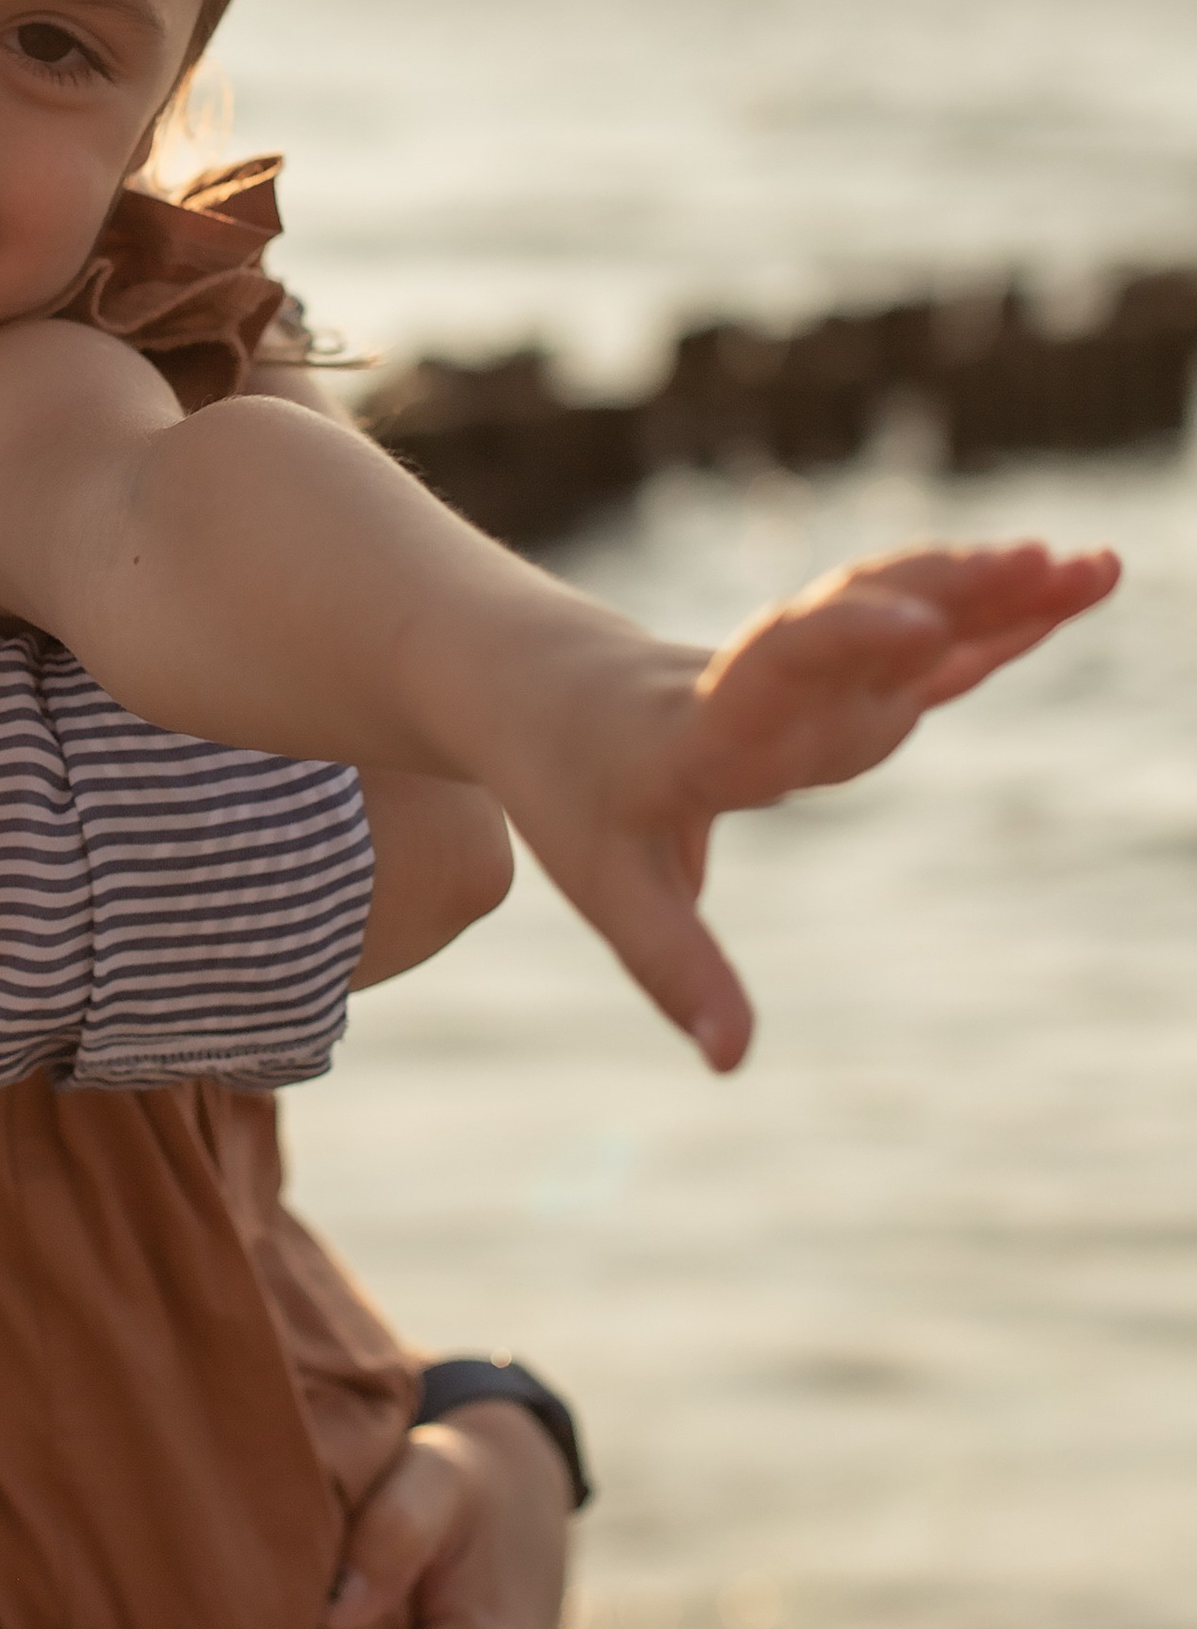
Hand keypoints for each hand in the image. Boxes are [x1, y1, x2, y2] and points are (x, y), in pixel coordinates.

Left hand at [519, 539, 1119, 1073]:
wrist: (539, 685)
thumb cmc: (574, 792)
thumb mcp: (610, 887)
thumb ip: (677, 967)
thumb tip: (732, 1062)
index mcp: (703, 730)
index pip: (771, 677)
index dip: (839, 646)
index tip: (914, 625)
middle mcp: (764, 682)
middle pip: (857, 633)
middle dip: (947, 599)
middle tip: (1035, 566)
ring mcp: (808, 664)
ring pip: (903, 617)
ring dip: (993, 592)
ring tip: (1089, 566)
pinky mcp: (839, 663)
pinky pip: (924, 644)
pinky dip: (996, 620)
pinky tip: (1072, 588)